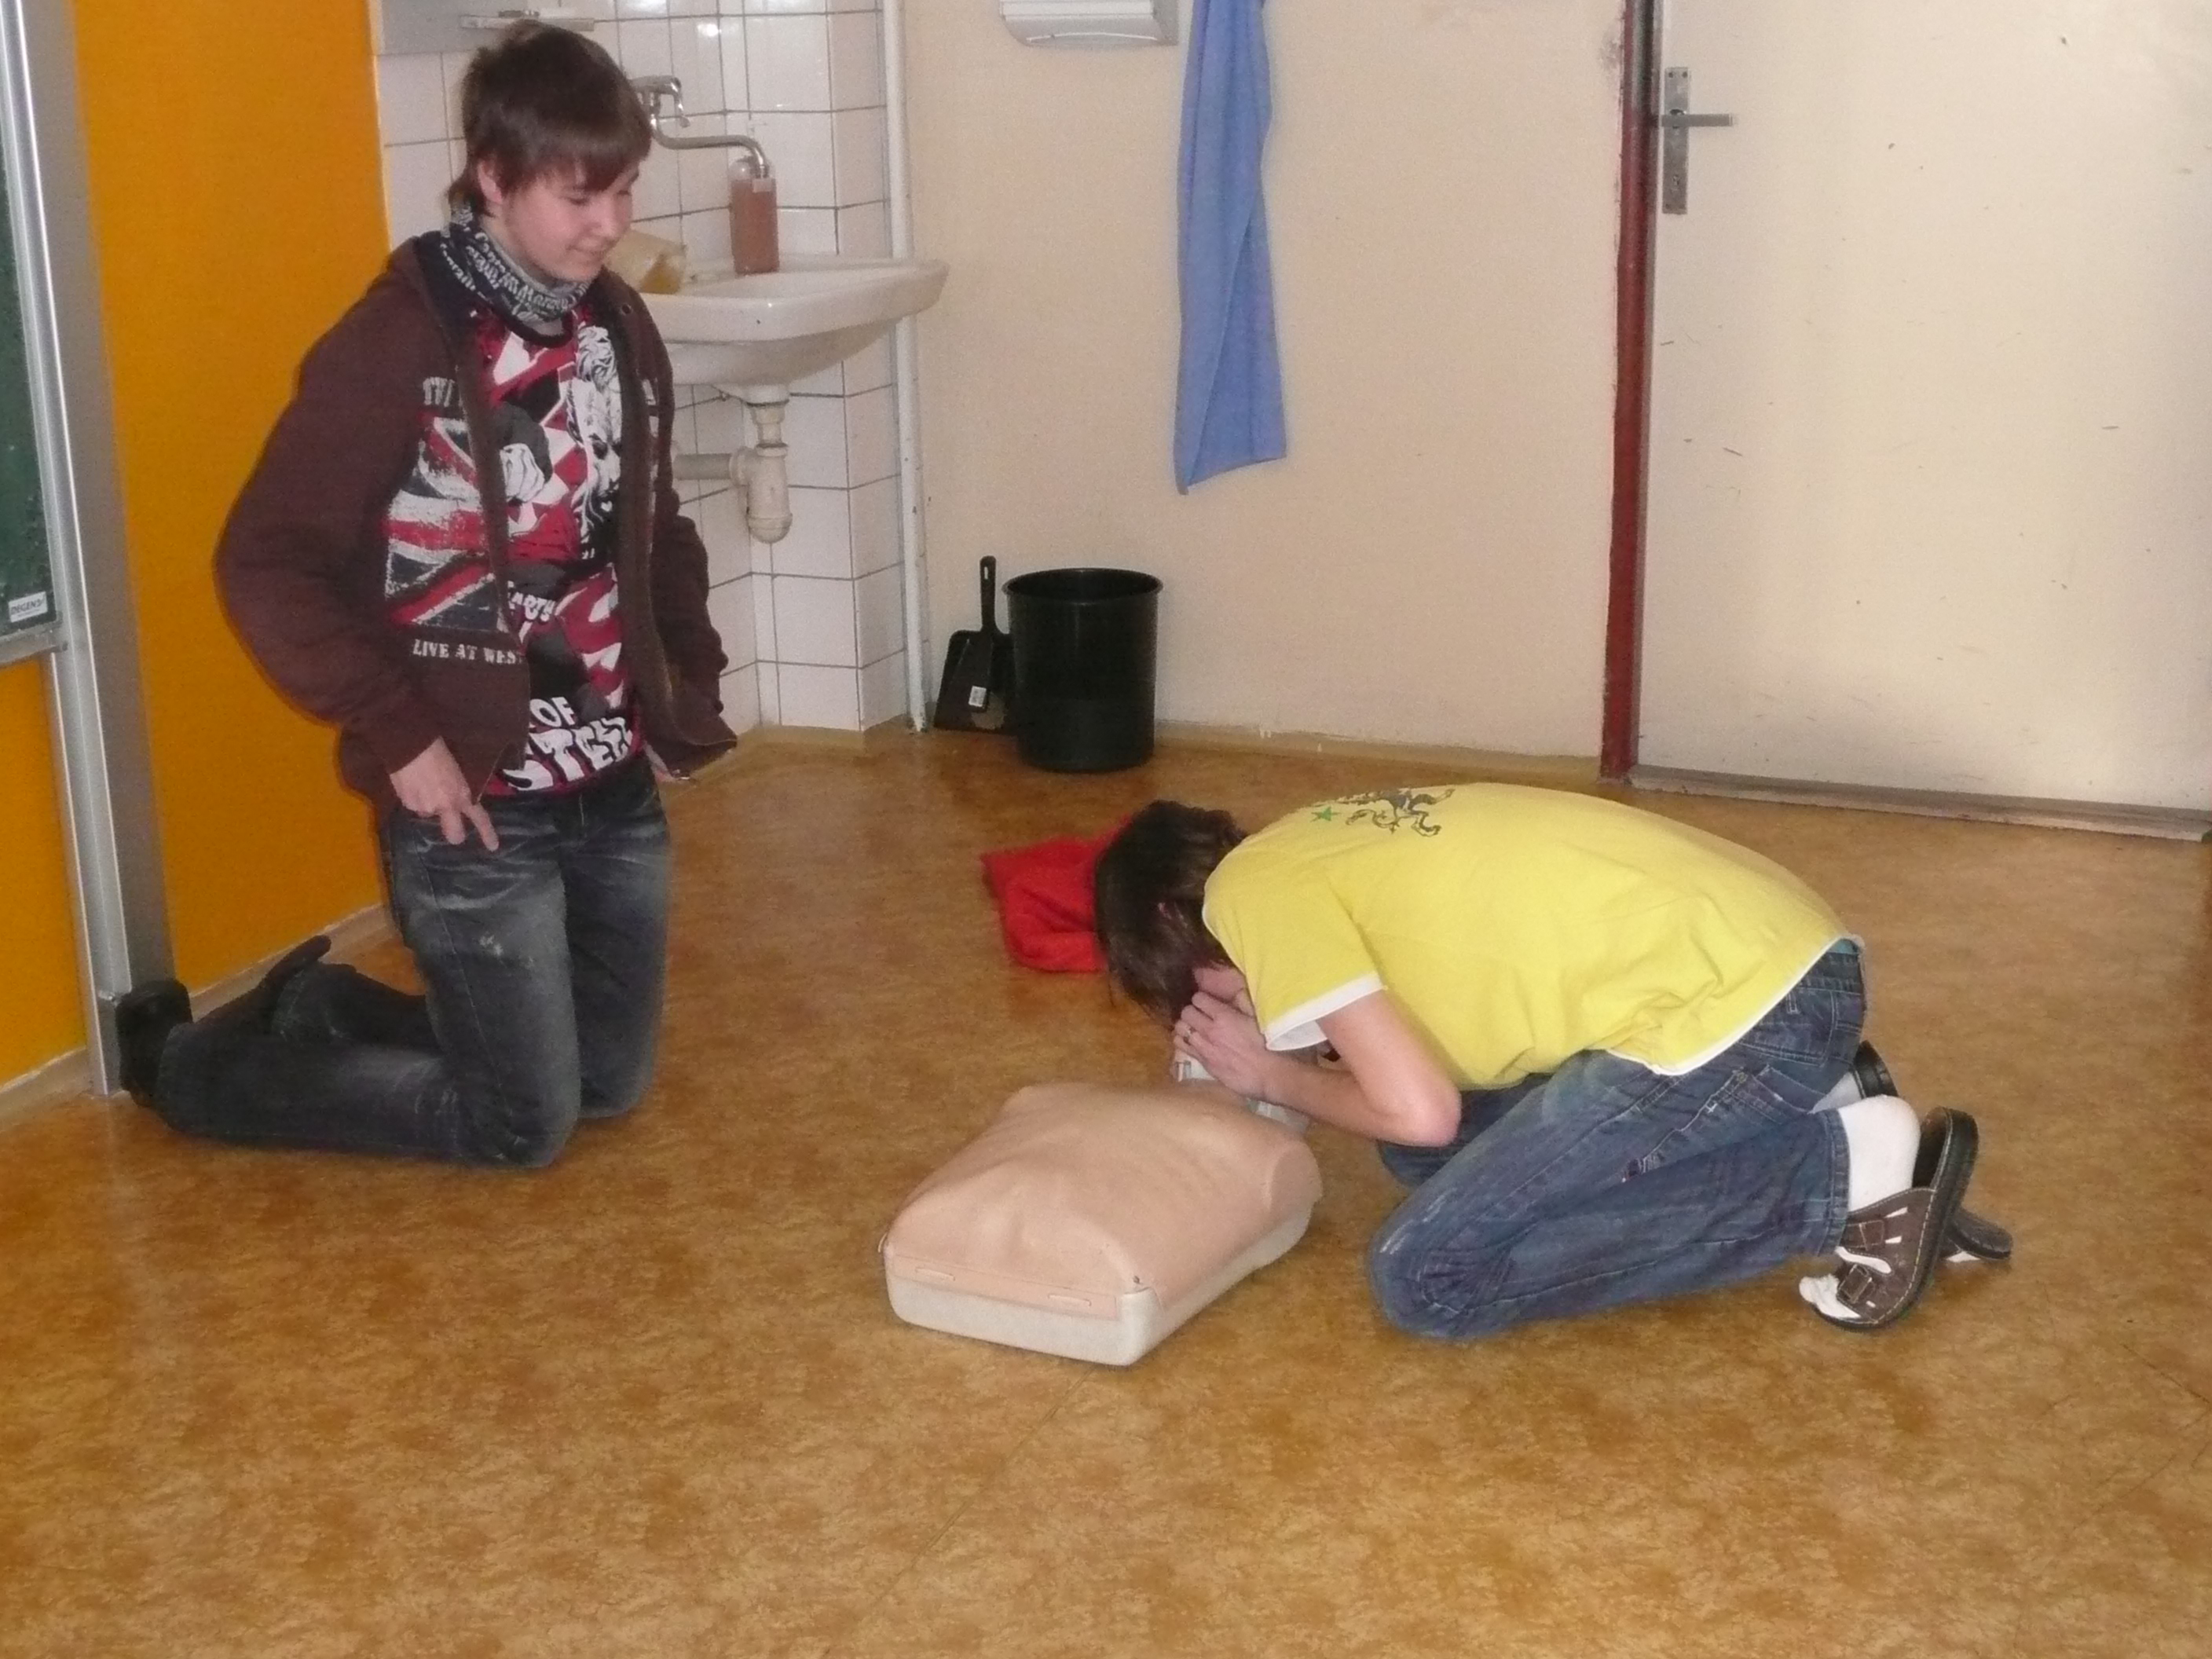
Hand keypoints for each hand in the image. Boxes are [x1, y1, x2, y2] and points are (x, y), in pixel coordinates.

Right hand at [389, 739, 499, 849]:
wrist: (411, 745)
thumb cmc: (439, 752)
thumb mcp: (457, 774)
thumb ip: (459, 792)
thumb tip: (456, 803)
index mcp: (462, 796)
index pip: (479, 819)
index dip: (487, 834)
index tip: (493, 847)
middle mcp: (445, 807)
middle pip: (454, 835)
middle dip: (454, 834)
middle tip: (450, 821)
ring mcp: (425, 808)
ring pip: (430, 815)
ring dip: (429, 806)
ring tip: (424, 784)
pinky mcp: (407, 804)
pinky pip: (415, 806)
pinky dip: (415, 798)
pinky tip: (413, 783)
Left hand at [1173, 986, 1275, 1100]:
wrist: (1268, 1074)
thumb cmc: (1267, 1043)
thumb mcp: (1257, 1015)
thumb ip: (1242, 1000)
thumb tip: (1232, 988)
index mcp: (1224, 1016)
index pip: (1198, 998)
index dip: (1202, 999)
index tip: (1207, 1002)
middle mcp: (1210, 1030)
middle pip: (1186, 1012)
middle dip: (1191, 1011)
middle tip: (1200, 1015)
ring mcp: (1204, 1048)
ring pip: (1180, 1029)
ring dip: (1186, 1026)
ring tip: (1194, 1029)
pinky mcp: (1203, 1063)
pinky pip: (1182, 1047)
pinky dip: (1184, 1042)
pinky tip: (1192, 1042)